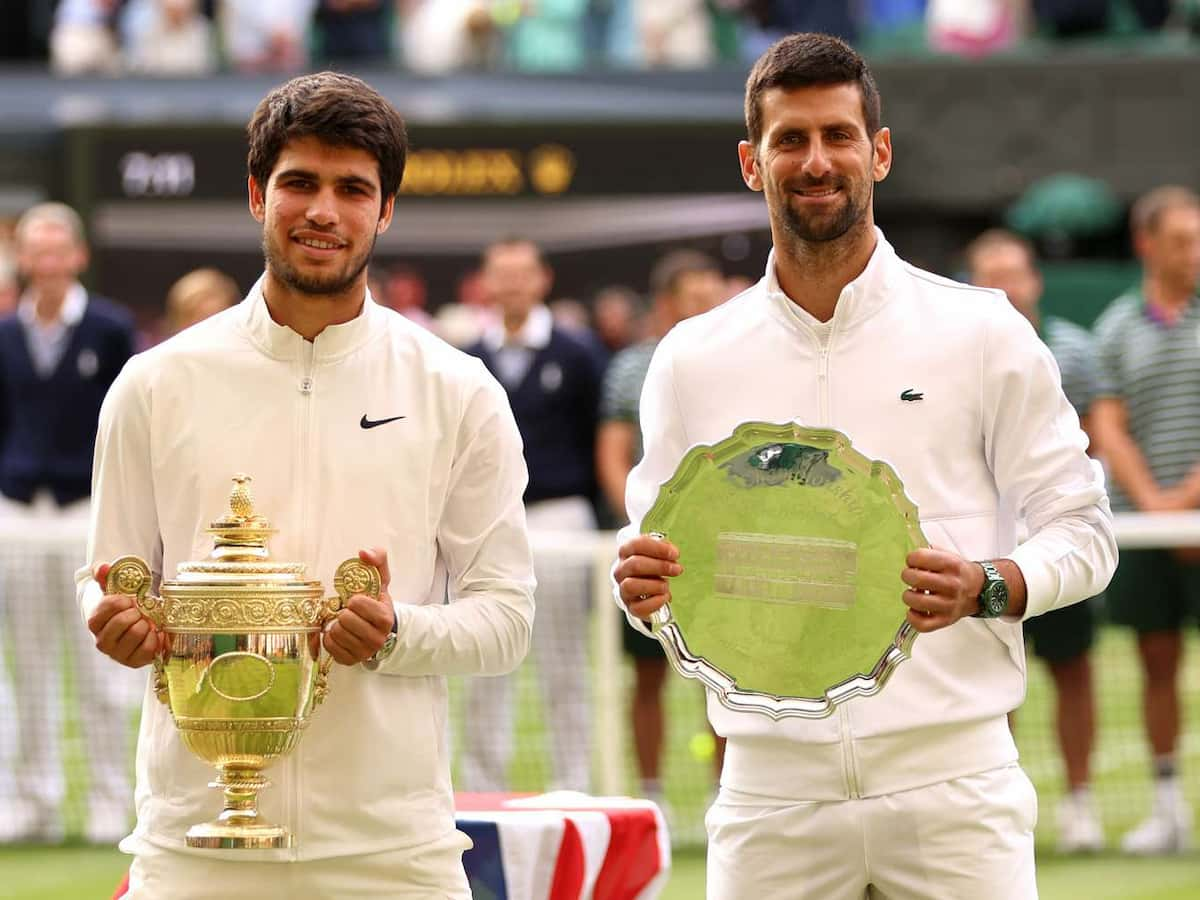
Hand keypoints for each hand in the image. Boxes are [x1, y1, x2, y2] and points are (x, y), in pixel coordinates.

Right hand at [86, 561, 163, 667]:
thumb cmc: (124, 607)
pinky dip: (156, 638)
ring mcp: (118, 654)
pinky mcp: (135, 662)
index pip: (102, 612)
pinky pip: (149, 649)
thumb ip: (105, 576)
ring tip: (147, 621)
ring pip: (136, 634)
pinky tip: (154, 632)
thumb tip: (102, 567)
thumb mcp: (114, 589)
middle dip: (136, 612)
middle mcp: (102, 642)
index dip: (119, 602)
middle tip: (140, 611)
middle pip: (122, 623)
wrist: (137, 625)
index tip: (128, 599)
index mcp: (95, 624)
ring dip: (147, 623)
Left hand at [323, 547, 395, 664]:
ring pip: (335, 634)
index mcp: (385, 618)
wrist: (382, 628)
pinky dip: (330, 637)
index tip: (357, 600)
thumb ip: (377, 558)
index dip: (353, 599)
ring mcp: (364, 652)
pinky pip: (329, 646)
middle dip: (344, 612)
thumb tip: (362, 552)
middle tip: (349, 612)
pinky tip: (339, 632)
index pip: (357, 604)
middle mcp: (377, 639)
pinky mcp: (350, 660)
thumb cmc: (377, 601)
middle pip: (344, 620)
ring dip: (336, 625)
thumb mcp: (381, 578)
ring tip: (345, 622)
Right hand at [614, 534, 682, 620]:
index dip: (657, 548)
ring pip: (631, 586)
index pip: (636, 545)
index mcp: (626, 553)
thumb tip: (672, 552)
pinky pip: (639, 607)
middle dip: (660, 566)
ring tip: (666, 585)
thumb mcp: (657, 554)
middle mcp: (620, 571)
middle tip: (677, 569)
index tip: (675, 554)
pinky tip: (665, 597)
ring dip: (655, 585)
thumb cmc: (652, 569)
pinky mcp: (631, 607)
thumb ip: (663, 550)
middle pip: (635, 565)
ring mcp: (623, 590)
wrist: (646, 591)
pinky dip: (656, 602)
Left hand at [900, 548, 984, 633]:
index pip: (919, 557)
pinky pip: (922, 624)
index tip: (914, 563)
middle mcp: (951, 584)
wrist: (979, 590)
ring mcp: (949, 604)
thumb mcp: (948, 555)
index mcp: (951, 564)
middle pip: (916, 579)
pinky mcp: (946, 620)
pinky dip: (913, 617)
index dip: (911, 559)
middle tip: (911, 577)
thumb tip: (910, 559)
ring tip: (914, 593)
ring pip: (916, 602)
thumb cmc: (958, 573)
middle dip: (907, 576)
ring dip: (909, 596)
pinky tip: (915, 610)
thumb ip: (928, 553)